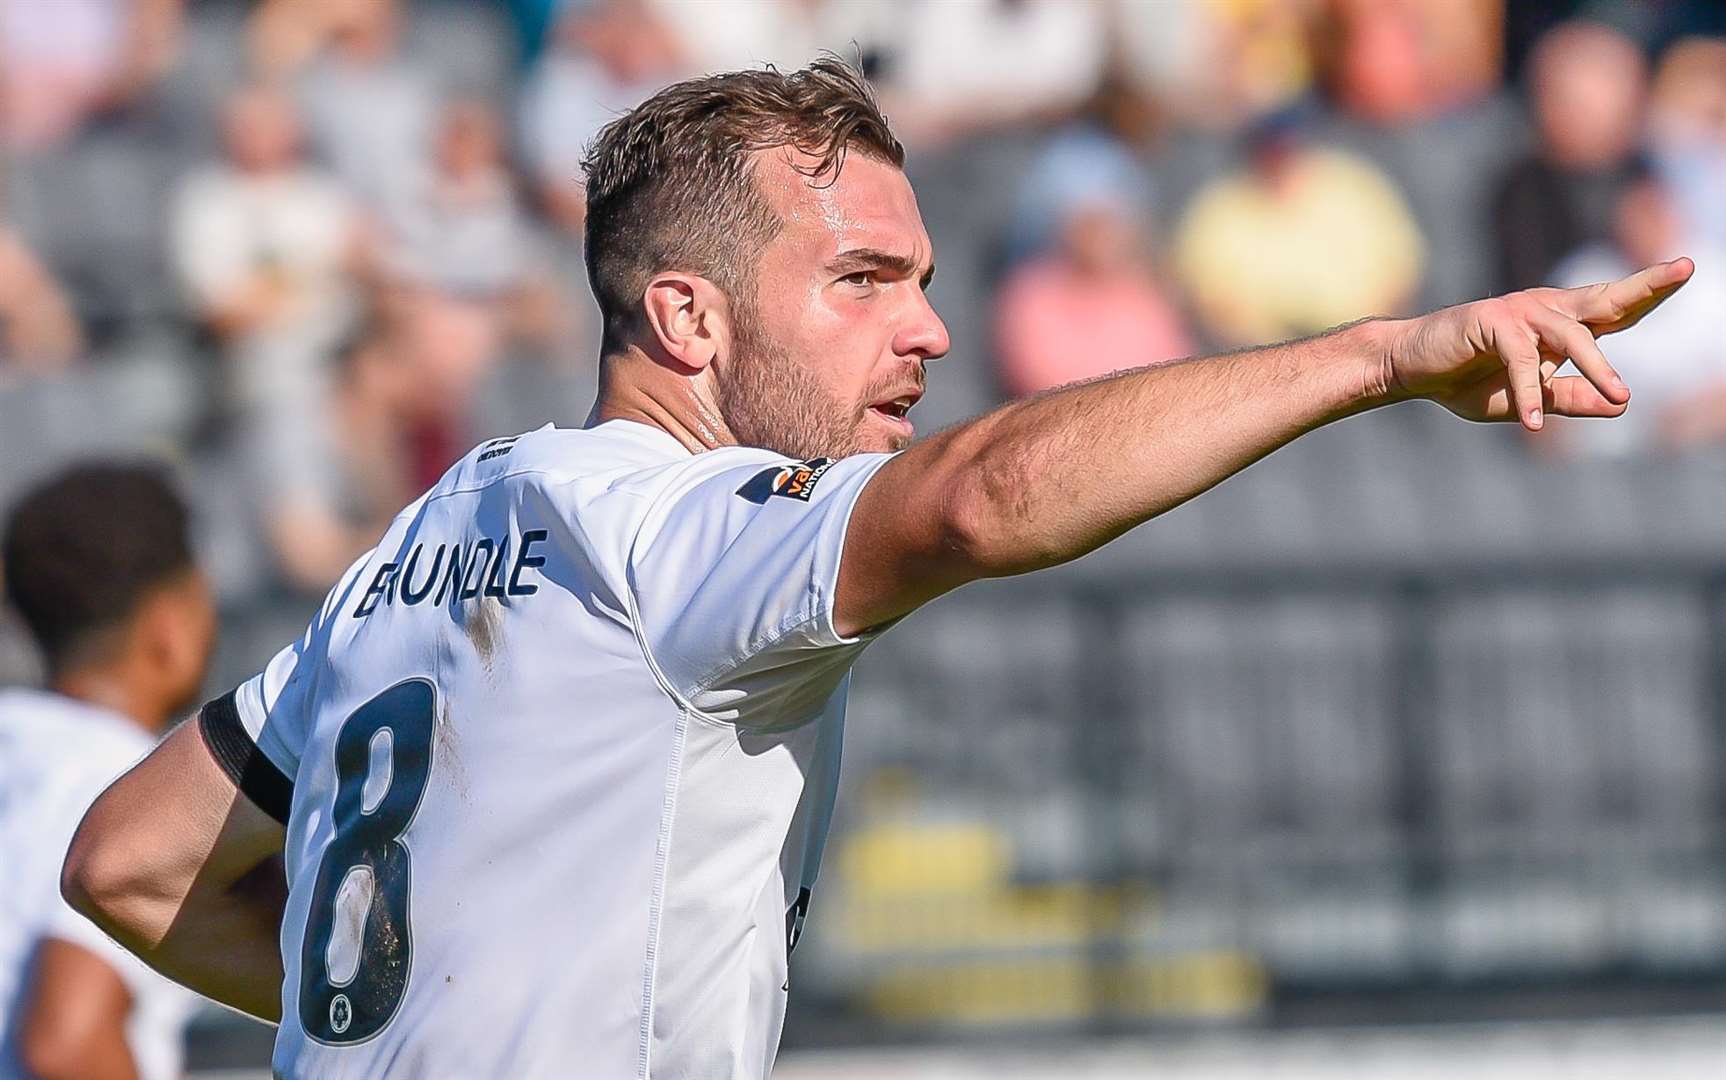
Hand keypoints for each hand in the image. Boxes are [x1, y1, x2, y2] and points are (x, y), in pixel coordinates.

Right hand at [1382, 258, 1693, 430]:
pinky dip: (1530, 393)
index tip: (1685, 271)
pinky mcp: (1493, 323)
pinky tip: (1532, 423)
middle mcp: (1546, 309)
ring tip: (1620, 393)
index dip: (1649, 294)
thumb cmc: (1464, 380)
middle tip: (1685, 267)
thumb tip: (1621, 404)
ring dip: (1598, 366)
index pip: (1614, 310)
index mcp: (1558, 323)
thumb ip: (1570, 398)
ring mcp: (1520, 312)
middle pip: (1606, 299)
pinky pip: (1522, 362)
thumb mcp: (1526, 399)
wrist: (1409, 367)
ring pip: (1572, 335)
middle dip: (1647, 285)